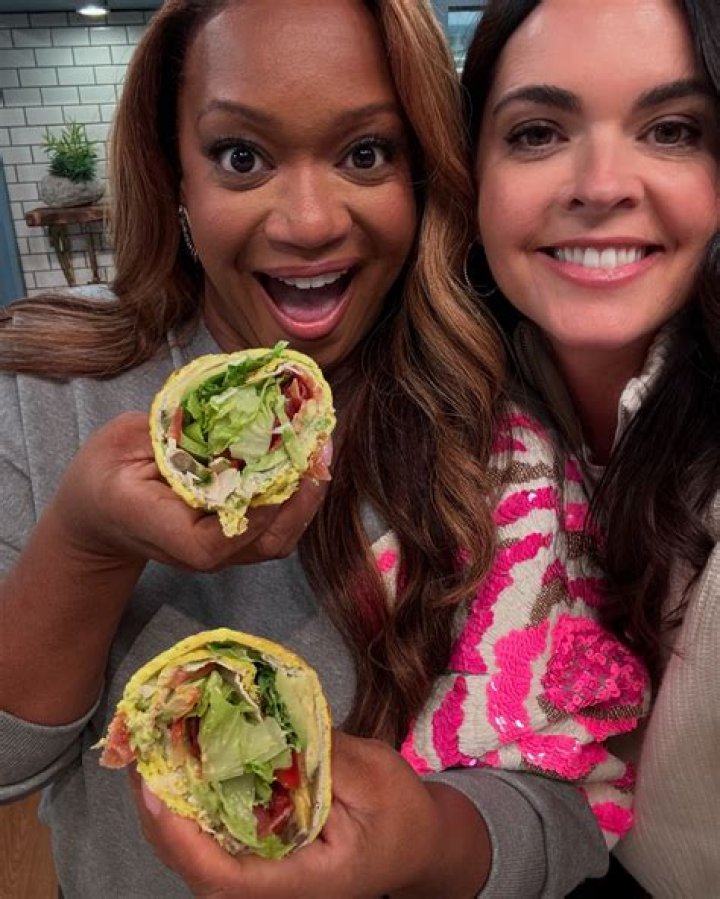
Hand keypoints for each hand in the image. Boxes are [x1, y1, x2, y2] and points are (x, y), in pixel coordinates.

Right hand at [47, 411, 329, 571]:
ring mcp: (224, 550)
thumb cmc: (107, 475)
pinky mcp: (237, 539)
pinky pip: (278, 526)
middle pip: (264, 544)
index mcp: (166, 532)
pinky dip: (299, 494)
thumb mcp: (123, 442)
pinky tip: (308, 456)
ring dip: (307, 494)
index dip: (254, 513)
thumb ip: (171, 430)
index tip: (279, 472)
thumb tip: (227, 405)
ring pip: (279, 539)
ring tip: (322, 446)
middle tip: (318, 445)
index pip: (216, 543)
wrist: (100, 513)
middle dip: (300, 497)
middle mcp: (202, 552)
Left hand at [130, 731, 489, 898]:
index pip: (224, 878)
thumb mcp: (377, 778)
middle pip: (196, 867)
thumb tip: (275, 719)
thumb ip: (327, 756)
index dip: (181, 840)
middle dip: (159, 813)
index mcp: (300, 882)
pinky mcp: (261, 853)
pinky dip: (190, 802)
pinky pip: (213, 837)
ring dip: (167, 805)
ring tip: (149, 750)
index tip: (154, 792)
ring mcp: (263, 873)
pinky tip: (181, 762)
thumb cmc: (402, 816)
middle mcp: (270, 887)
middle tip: (139, 750)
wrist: (417, 846)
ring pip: (197, 853)